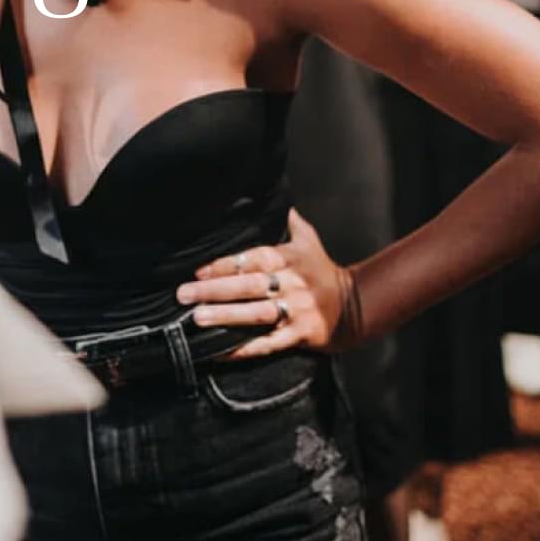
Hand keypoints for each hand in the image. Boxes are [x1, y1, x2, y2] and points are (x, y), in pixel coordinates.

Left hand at [175, 208, 364, 358]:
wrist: (355, 306)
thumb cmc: (322, 269)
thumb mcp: (308, 239)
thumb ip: (288, 219)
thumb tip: (270, 189)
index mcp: (289, 259)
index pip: (253, 259)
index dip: (225, 265)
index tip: (198, 271)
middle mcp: (292, 284)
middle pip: (249, 286)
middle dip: (215, 291)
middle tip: (184, 294)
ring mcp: (296, 311)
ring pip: (256, 315)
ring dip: (225, 317)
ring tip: (197, 319)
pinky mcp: (301, 335)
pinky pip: (269, 344)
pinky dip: (244, 349)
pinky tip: (220, 351)